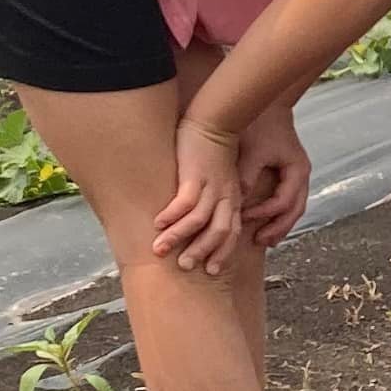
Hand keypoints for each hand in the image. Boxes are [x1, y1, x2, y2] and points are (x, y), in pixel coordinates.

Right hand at [153, 116, 242, 273]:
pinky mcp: (195, 174)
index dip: (222, 252)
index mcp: (233, 199)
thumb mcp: (222, 179)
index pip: (232, 233)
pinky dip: (171, 214)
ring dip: (178, 237)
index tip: (211, 270)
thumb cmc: (215, 152)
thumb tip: (199, 220)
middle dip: (200, 252)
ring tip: (159, 250)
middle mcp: (225, 196)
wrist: (217, 120)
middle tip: (184, 266)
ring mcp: (211, 186)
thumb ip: (215, 199)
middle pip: (218, 232)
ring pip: (198, 220)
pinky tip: (156, 222)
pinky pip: (184, 200)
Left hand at [239, 102, 311, 248]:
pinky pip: (287, 198)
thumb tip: (238, 204)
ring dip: (279, 223)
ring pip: (294, 206)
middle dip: (278, 227)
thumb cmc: (260, 124)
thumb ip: (246, 177)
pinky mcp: (288, 171)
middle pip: (295, 210)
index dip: (263, 213)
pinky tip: (264, 219)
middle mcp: (301, 174)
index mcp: (297, 170)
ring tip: (265, 239)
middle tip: (261, 241)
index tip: (243, 217)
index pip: (282, 202)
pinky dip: (277, 212)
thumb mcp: (252, 152)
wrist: (266, 103)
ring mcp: (297, 173)